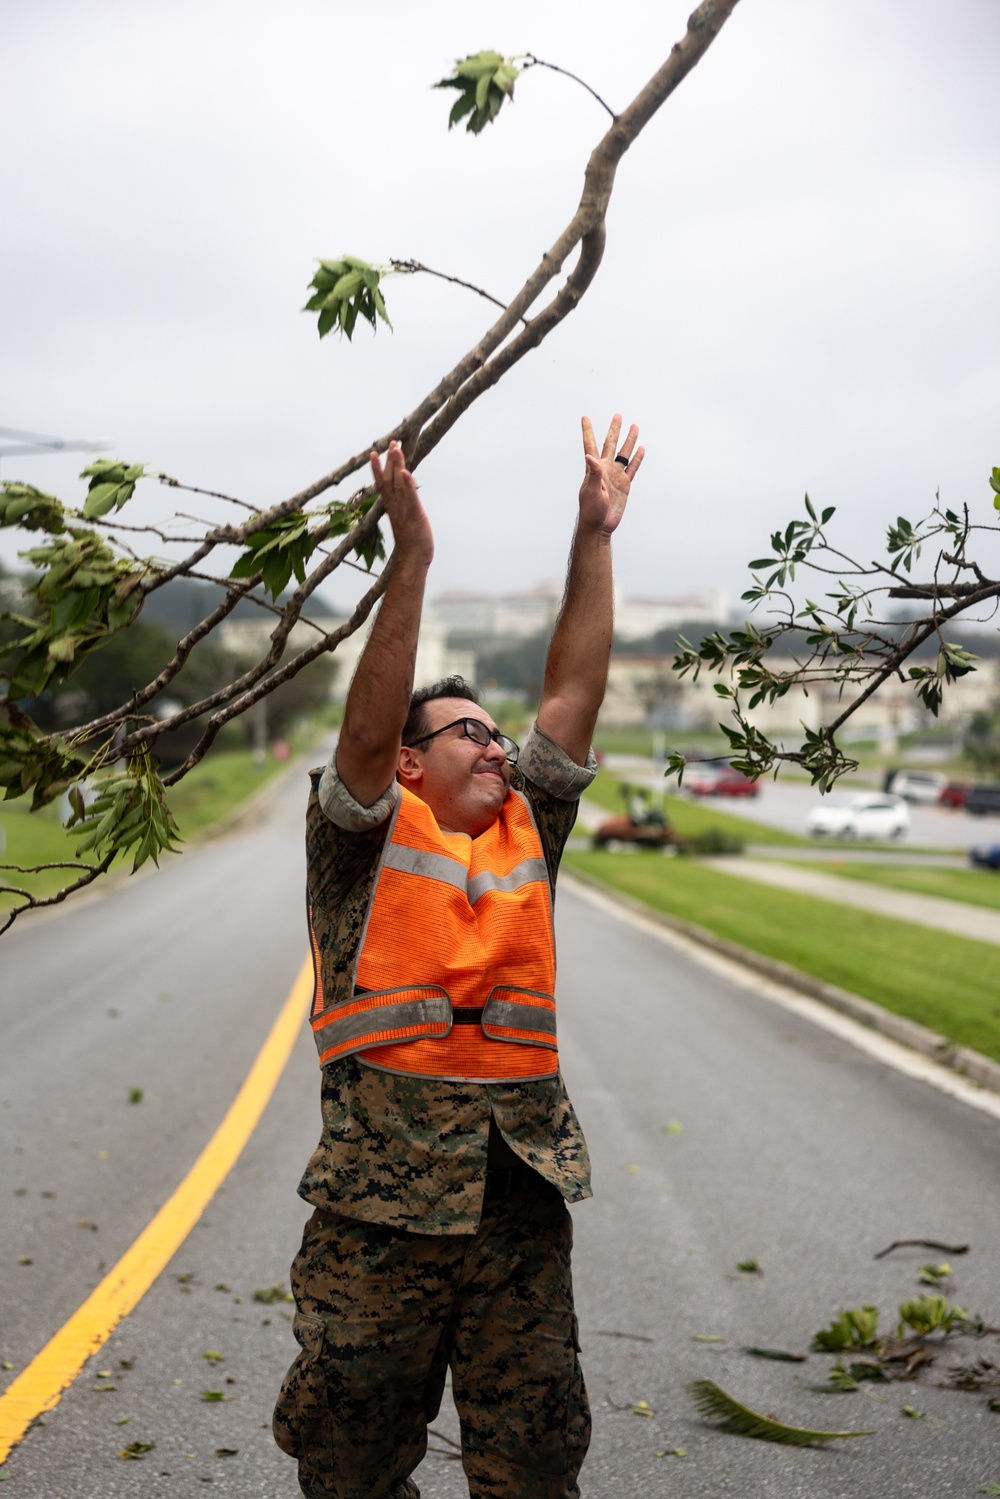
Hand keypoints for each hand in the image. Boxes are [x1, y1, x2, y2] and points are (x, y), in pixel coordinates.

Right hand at [370, 442, 433, 566]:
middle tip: (392, 442)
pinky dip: (407, 484)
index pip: (383, 483)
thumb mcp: (406, 521)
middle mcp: (395, 506)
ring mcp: (404, 510)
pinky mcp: (414, 515)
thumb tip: (402, 502)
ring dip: (396, 465)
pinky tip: (405, 471)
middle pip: (390, 479)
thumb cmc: (411, 542)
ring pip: (398, 484)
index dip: (378, 468)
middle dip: (390, 460)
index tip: (375, 452)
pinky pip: (410, 498)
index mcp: (393, 507)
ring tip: (396, 448)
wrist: (412, 559)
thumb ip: (403, 508)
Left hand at [579, 414, 644, 535]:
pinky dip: (637, 459)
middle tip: (618, 416)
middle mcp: (605, 469)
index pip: (590, 445)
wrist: (599, 526)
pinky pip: (632, 468)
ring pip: (624, 454)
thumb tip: (590, 456)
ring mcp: (615, 476)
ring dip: (629, 441)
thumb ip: (593, 473)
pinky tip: (641, 448)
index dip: (588, 431)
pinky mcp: (624, 485)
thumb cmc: (591, 510)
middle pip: (611, 444)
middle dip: (614, 430)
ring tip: (634, 426)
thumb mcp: (591, 491)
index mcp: (594, 468)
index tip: (585, 417)